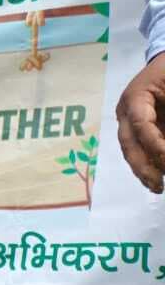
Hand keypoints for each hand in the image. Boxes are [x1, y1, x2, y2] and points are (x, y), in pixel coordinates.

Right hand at [117, 52, 164, 192]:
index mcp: (135, 97)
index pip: (142, 126)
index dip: (155, 146)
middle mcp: (126, 111)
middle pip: (128, 143)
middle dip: (143, 167)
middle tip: (159, 186)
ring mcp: (127, 118)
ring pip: (130, 149)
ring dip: (143, 170)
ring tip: (157, 187)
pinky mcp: (135, 125)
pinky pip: (137, 148)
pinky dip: (147, 163)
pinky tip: (156, 177)